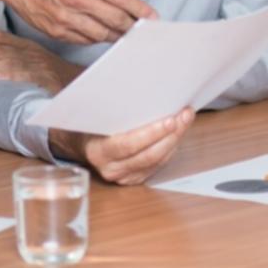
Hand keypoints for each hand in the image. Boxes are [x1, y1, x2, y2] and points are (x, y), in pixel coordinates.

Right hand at [0, 0, 156, 44]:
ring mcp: (66, 18)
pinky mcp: (56, 31)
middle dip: (133, 26)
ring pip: (102, 34)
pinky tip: (99, 30)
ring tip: (122, 31)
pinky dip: (96, 37)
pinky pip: (85, 40)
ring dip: (116, 35)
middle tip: (141, 28)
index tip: (152, 17)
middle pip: (116, 20)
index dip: (141, 10)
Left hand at [0, 31, 81, 93]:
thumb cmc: (58, 78)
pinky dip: (7, 73)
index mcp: (26, 45)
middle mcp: (30, 50)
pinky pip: (24, 72)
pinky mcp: (47, 76)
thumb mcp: (34, 64)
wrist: (87, 87)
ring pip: (4, 60)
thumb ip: (13, 63)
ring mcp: (38, 63)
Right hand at [50, 108, 194, 185]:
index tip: (170, 120)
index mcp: (98, 152)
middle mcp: (112, 169)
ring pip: (157, 161)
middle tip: (184, 115)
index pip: (128, 145)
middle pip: (148, 155)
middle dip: (171, 135)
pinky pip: (158, 164)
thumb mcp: (93, 113)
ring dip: (175, 139)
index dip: (151, 134)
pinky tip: (178, 132)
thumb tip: (138, 89)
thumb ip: (111, 107)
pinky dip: (170, 147)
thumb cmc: (89, 123)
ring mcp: (125, 177)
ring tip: (185, 119)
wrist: (82, 143)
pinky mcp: (136, 178)